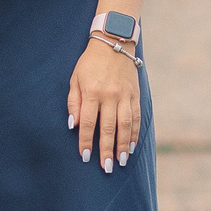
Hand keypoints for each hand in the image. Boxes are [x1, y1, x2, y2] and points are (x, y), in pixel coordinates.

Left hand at [69, 35, 141, 172]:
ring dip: (123, 145)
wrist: (114, 42)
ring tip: (121, 161)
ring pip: (126, 125)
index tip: (84, 157)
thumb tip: (73, 125)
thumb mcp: (75, 78)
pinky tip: (131, 146)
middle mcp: (110, 95)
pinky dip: (135, 133)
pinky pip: (137, 117)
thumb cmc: (90, 63)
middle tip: (106, 167)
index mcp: (92, 92)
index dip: (86, 141)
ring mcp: (125, 95)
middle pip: (109, 127)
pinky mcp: (135, 94)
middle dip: (107, 149)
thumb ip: (74, 102)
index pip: (88, 122)